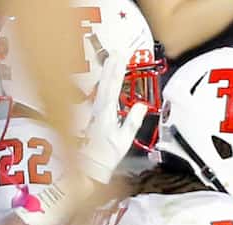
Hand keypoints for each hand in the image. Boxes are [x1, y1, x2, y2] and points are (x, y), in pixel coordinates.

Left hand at [79, 50, 148, 183]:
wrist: (90, 164)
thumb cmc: (107, 154)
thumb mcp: (124, 139)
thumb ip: (132, 121)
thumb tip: (142, 106)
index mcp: (107, 112)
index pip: (113, 85)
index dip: (118, 69)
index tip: (122, 56)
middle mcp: (98, 108)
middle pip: (106, 81)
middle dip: (112, 65)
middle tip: (117, 51)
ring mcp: (94, 110)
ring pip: (101, 85)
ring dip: (107, 71)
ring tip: (112, 59)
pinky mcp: (94, 114)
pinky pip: (100, 93)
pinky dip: (104, 82)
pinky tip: (105, 79)